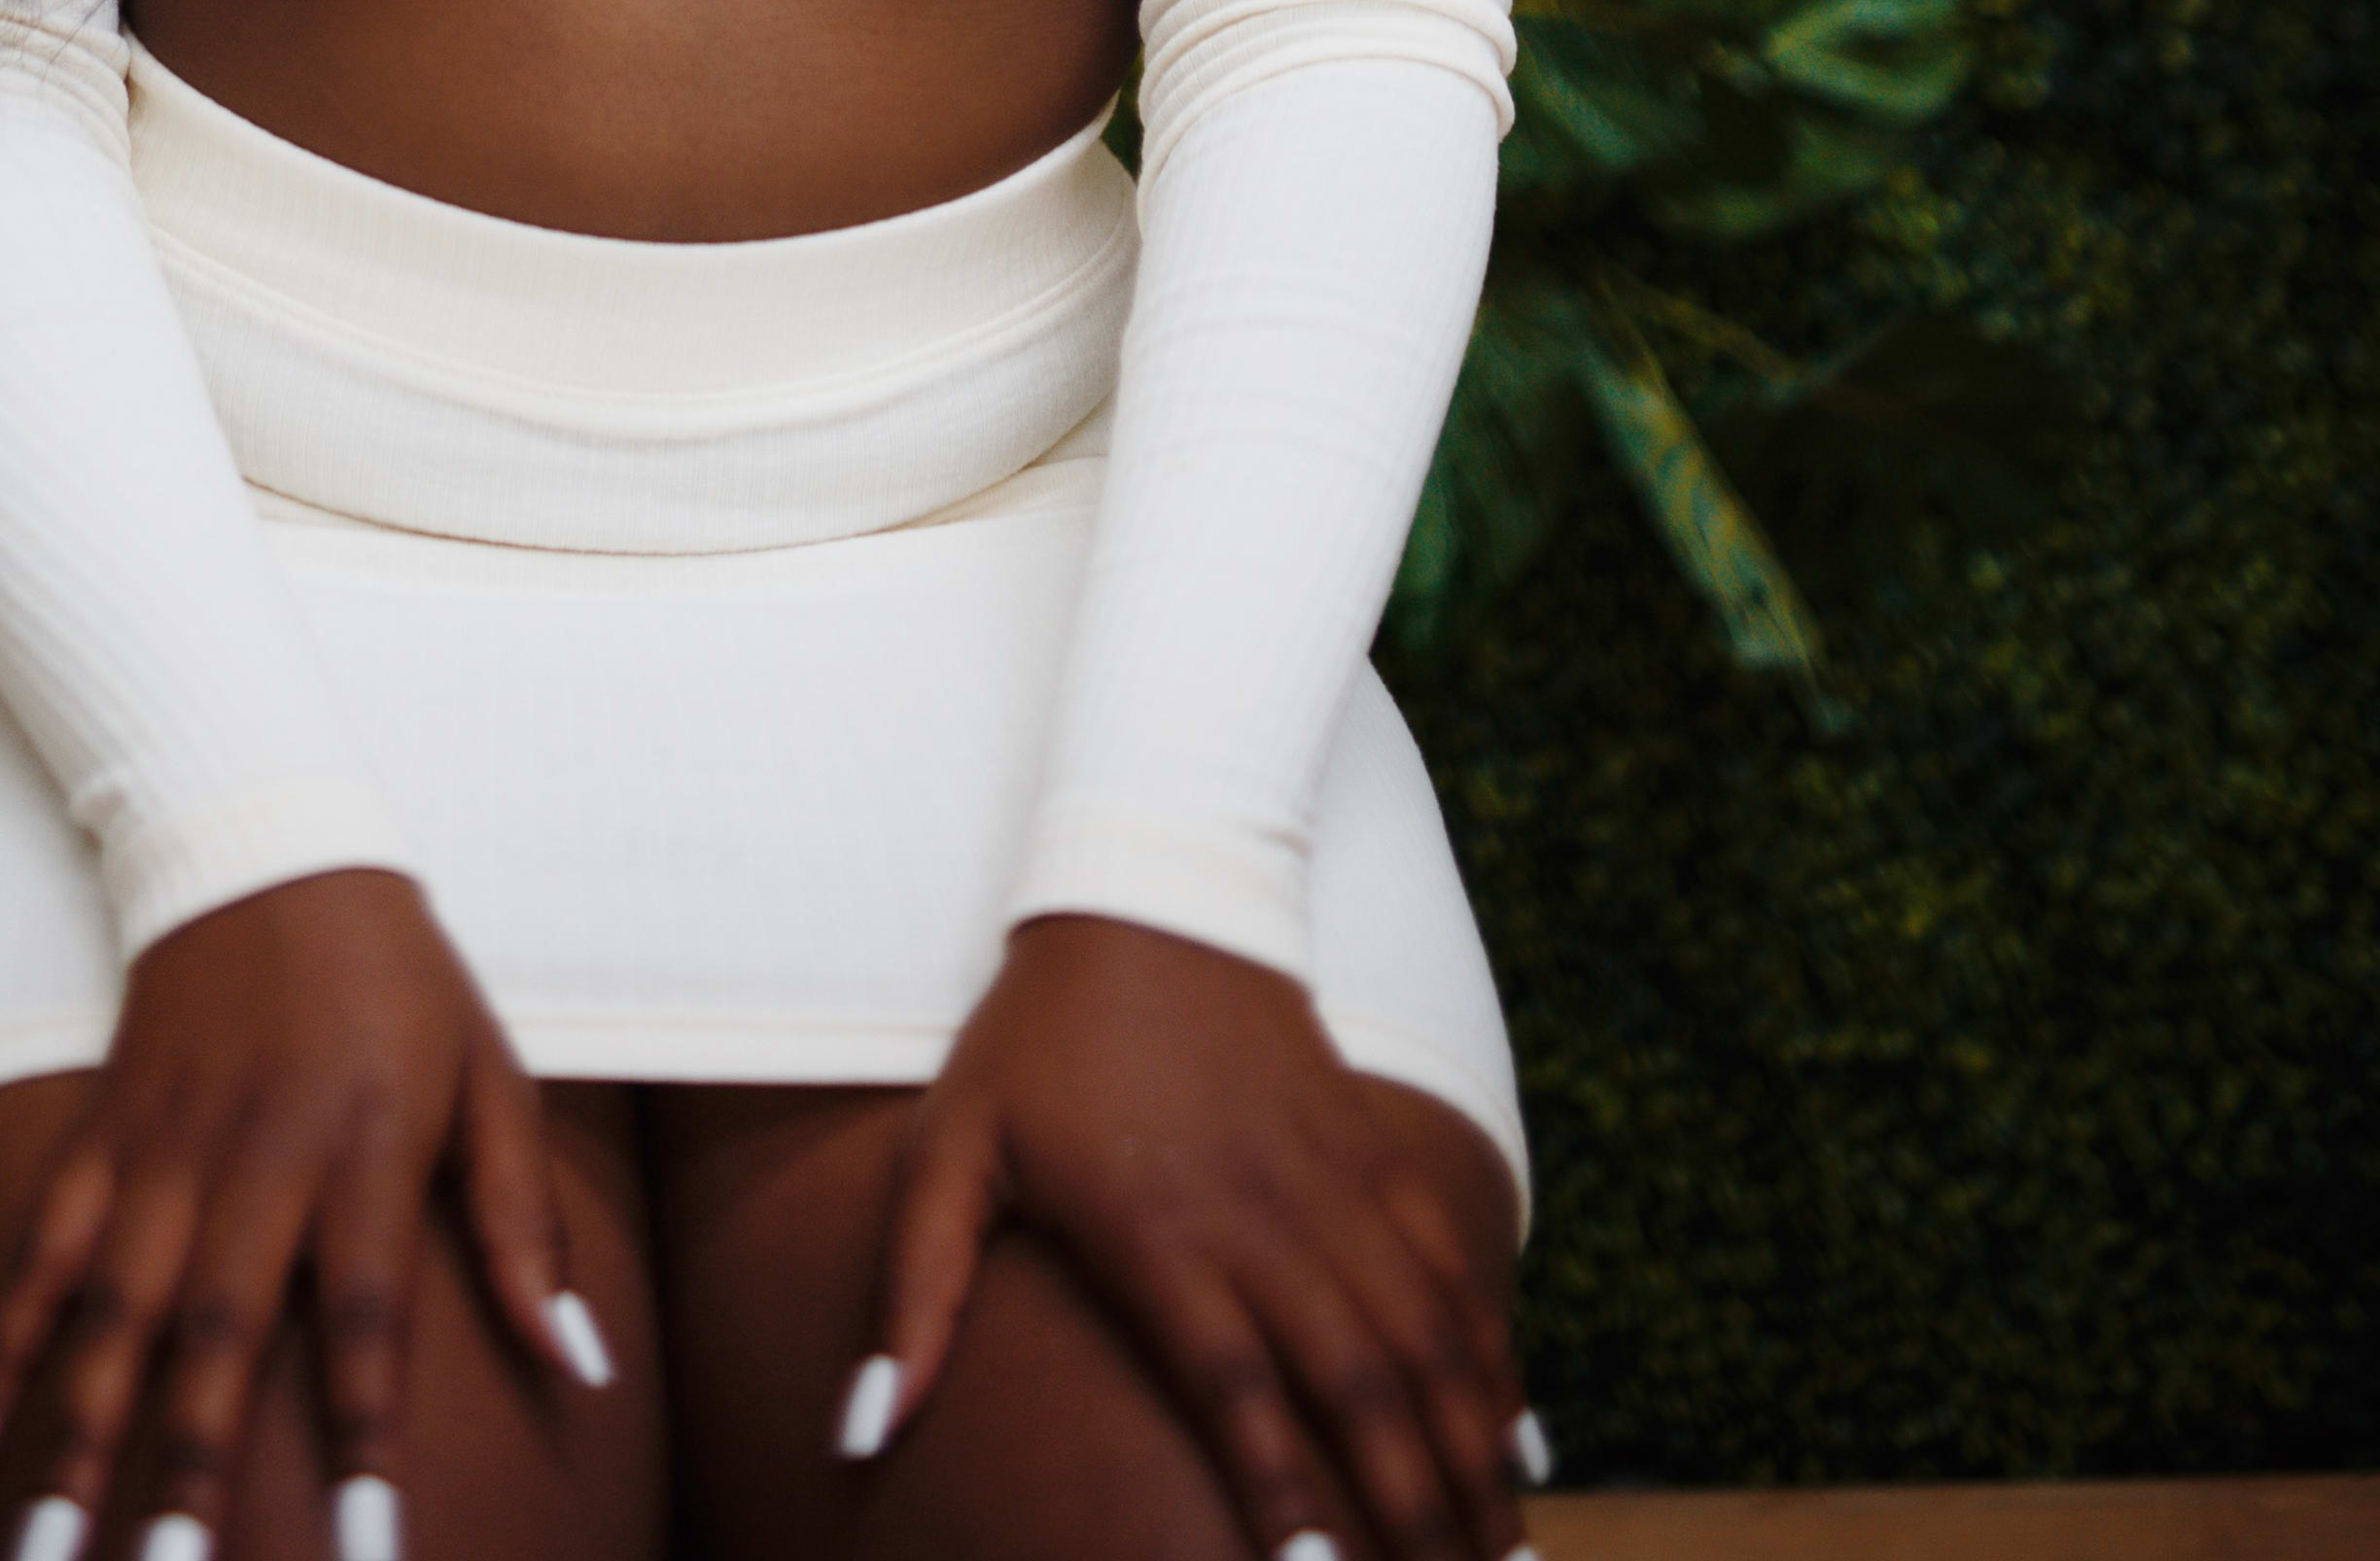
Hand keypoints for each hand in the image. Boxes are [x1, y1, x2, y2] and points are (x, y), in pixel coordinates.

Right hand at [0, 866, 605, 1551]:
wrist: (265, 836)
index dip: (370, 1436)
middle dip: (192, 1460)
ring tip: (48, 1555)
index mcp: (367, 1141)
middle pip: (219, 1324)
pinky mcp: (101, 1130)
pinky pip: (39, 1252)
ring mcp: (165, 1141)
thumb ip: (525, 1226)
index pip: (369, 1313)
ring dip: (78, 1435)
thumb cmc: (401, 978)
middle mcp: (258, 1149)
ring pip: (113, 1306)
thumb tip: (583, 1368)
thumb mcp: (493, 1073)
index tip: (375, 1552)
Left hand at [844, 915, 1524, 1560]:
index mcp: (1157, 1233)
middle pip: (1357, 1384)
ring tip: (1505, 1557)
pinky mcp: (1371, 1147)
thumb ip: (913, 1295)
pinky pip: (1445, 1263)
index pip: (1234, 1391)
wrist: (1152, 886)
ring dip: (1469, 1453)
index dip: (1284, 1494)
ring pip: (1422, 1337)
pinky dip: (1490, 1353)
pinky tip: (1521, 1441)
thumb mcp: (949, 1151)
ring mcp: (1329, 1181)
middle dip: (1412, 1507)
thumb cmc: (1033, 1038)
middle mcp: (1261, 1217)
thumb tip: (858, 1435)